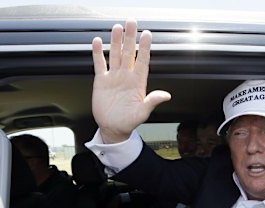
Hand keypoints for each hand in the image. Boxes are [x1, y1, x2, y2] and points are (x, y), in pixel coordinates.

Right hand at [92, 19, 170, 142]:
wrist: (113, 128)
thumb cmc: (129, 122)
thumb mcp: (142, 113)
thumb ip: (152, 102)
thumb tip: (166, 95)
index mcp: (138, 82)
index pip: (143, 60)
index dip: (145, 47)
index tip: (147, 34)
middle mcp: (126, 76)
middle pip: (129, 52)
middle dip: (130, 37)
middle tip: (131, 22)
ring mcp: (114, 77)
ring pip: (115, 55)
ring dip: (116, 41)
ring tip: (116, 28)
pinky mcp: (102, 81)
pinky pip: (100, 64)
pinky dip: (98, 53)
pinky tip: (97, 42)